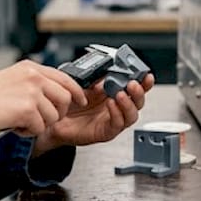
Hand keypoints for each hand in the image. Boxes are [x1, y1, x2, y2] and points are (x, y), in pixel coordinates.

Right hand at [0, 60, 87, 136]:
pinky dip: (28, 132)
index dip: (76, 92)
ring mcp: (31, 92)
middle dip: (56, 114)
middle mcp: (33, 77)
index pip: (65, 78)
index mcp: (30, 68)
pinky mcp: (26, 109)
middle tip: (40, 119)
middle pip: (64, 99)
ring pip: (53, 117)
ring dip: (38, 124)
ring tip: (19, 121)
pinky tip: (14, 126)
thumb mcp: (12, 79)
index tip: (80, 100)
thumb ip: (33, 83)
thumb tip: (53, 94)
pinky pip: (40, 128)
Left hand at [32, 74, 154, 154]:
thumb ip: (97, 78)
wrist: (54, 120)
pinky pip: (117, 125)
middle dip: (139, 92)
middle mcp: (116, 108)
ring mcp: (112, 120)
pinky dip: (117, 114)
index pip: (135, 88)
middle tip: (133, 84)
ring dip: (129, 104)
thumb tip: (108, 68)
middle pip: (138, 102)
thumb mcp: (83, 85)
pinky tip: (111, 105)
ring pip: (131, 115)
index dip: (144, 82)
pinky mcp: (106, 132)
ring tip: (121, 94)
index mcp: (114, 94)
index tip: (146, 75)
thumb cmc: (68, 104)